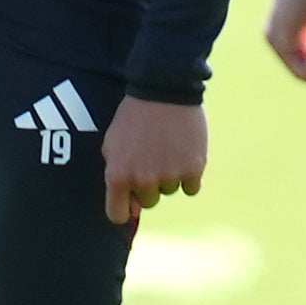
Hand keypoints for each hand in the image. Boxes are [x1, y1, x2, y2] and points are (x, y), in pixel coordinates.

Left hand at [102, 97, 207, 225]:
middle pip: (147, 202)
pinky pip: (191, 188)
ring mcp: (169, 175)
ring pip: (170, 191)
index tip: (130, 201)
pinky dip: (189, 174)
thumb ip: (116, 177)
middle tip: (150, 156)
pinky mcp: (194, 168)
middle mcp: (143, 180)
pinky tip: (183, 152)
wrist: (163, 90)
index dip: (124, 209)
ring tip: (166, 148)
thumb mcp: (111, 145)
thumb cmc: (133, 118)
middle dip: (148, 185)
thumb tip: (132, 210)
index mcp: (118, 175)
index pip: (118, 215)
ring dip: (169, 176)